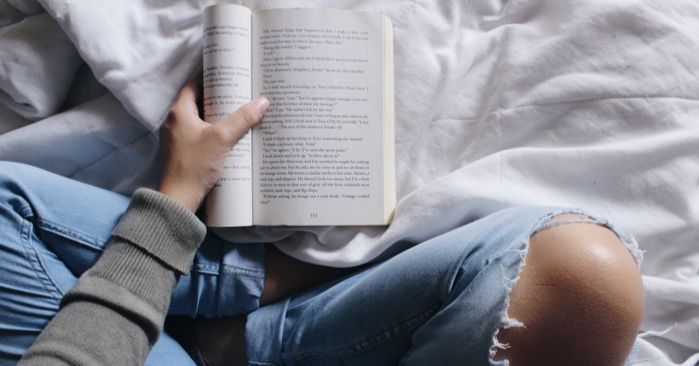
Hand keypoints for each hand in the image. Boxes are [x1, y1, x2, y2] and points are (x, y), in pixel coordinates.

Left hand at [158, 81, 268, 211]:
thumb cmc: (195, 165)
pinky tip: (230, 137)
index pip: (193, 85)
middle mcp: (174, 122)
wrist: (179, 198)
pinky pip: (200, 135)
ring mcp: (177, 138)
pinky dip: (213, 133)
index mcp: (179, 112)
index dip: (211, 80)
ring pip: (200, 120)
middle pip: (198, 102)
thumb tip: (263, 101)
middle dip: (219, 100)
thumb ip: (242, 118)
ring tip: (239, 115)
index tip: (229, 79)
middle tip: (240, 96)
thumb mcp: (222, 138)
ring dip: (217, 117)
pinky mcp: (183, 152)